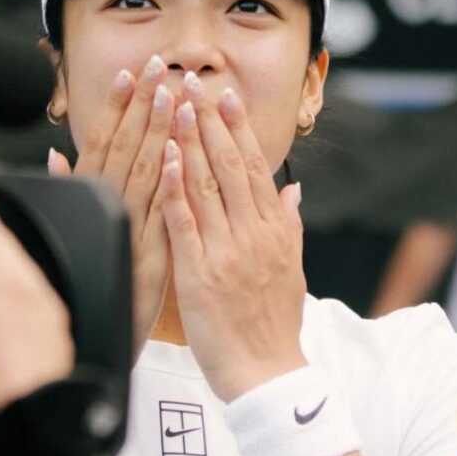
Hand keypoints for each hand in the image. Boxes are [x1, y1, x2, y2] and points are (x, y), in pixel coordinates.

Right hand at [48, 55, 174, 355]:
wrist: (102, 336)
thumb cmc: (96, 280)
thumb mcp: (80, 230)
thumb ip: (70, 190)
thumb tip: (56, 155)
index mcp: (93, 201)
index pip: (103, 143)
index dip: (114, 107)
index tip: (126, 75)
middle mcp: (108, 208)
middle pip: (125, 147)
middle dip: (140, 103)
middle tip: (155, 66)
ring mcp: (130, 227)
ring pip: (144, 169)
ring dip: (156, 128)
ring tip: (168, 91)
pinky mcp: (150, 251)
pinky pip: (160, 207)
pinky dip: (168, 177)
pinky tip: (178, 150)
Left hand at [160, 73, 307, 402]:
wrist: (267, 372)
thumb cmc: (274, 322)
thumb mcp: (292, 268)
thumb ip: (289, 224)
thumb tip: (291, 189)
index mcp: (275, 229)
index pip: (255, 167)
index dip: (238, 128)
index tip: (225, 95)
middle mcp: (254, 233)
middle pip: (230, 165)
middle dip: (210, 121)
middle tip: (193, 83)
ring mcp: (227, 251)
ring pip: (207, 185)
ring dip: (190, 142)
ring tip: (175, 105)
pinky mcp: (200, 273)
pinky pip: (185, 223)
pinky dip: (174, 188)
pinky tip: (164, 159)